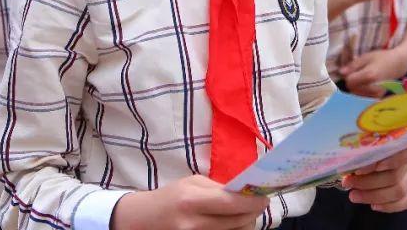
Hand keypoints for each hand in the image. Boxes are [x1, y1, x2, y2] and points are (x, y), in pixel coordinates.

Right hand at [111, 174, 269, 229]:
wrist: (142, 221)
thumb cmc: (169, 197)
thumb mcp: (191, 183)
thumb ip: (218, 188)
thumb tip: (246, 192)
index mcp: (192, 200)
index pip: (232, 204)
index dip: (253, 202)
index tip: (264, 196)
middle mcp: (194, 224)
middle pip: (239, 223)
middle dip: (253, 213)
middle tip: (257, 204)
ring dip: (245, 224)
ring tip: (243, 214)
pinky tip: (232, 224)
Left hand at [341, 48, 406, 97]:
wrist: (399, 64)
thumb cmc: (382, 57)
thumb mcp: (366, 57)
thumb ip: (353, 65)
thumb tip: (341, 73)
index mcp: (369, 76)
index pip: (349, 81)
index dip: (348, 75)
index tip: (352, 70)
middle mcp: (373, 87)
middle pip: (352, 89)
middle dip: (352, 82)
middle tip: (358, 73)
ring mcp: (377, 93)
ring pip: (357, 94)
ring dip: (356, 87)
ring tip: (363, 78)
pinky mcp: (379, 96)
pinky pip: (364, 96)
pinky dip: (362, 91)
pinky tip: (367, 84)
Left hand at [344, 143, 406, 212]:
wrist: (372, 159)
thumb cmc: (367, 149)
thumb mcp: (366, 146)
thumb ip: (365, 151)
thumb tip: (352, 162)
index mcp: (405, 144)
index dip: (392, 160)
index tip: (366, 167)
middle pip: (395, 176)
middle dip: (367, 182)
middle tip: (348, 182)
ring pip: (398, 191)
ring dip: (372, 195)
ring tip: (353, 195)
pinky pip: (405, 202)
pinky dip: (388, 206)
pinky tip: (372, 205)